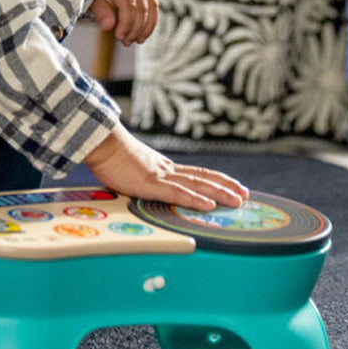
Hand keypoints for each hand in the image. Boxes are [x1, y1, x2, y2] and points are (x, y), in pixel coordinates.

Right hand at [84, 124, 248, 211]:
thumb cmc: (111, 156)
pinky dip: (195, 199)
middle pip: (203, 178)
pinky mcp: (151, 184)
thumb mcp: (132, 168)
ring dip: (219, 192)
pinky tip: (209, 204)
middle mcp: (167, 170)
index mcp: (164, 168)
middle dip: (226, 187)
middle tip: (246, 195)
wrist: (102, 144)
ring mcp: (161, 176)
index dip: (217, 179)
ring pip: (197, 184)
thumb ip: (142, 176)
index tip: (234, 185)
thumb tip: (142, 181)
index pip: (197, 173)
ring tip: (237, 200)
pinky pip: (177, 194)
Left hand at [90, 0, 158, 47]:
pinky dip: (151, 21)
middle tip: (126, 42)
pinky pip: (154, 5)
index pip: (129, 4)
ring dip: (145, 27)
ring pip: (152, 7)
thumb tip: (109, 27)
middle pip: (142, 8)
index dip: (126, 23)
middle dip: (135, 28)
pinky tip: (144, 33)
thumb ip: (100, 9)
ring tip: (136, 40)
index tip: (119, 36)